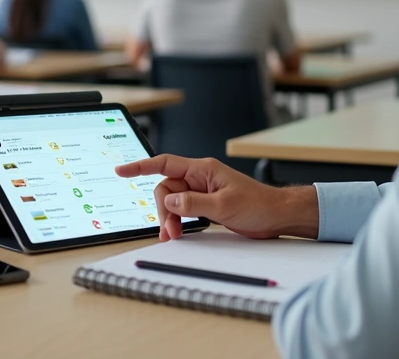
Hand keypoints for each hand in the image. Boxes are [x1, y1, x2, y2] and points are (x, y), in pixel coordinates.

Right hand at [115, 155, 318, 241]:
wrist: (277, 215)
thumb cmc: (258, 205)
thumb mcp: (224, 206)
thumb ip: (194, 203)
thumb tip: (170, 202)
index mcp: (203, 170)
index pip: (165, 163)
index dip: (140, 166)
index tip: (121, 170)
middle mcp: (199, 178)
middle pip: (165, 188)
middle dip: (163, 210)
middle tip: (170, 231)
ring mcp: (202, 192)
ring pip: (173, 202)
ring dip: (170, 219)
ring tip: (174, 235)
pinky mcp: (206, 205)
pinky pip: (183, 210)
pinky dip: (178, 221)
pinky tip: (178, 232)